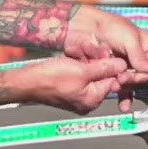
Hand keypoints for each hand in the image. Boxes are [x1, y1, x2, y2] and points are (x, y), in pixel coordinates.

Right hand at [15, 55, 129, 113]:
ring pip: (89, 72)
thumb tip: (122, 66)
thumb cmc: (49, 79)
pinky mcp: (68, 87)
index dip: (111, 64)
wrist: (25, 82)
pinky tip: (71, 54)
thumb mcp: (81, 71)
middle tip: (91, 47)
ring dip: (85, 58)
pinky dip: (76, 62)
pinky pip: (78, 73)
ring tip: (77, 49)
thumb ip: (104, 68)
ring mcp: (77, 94)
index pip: (112, 81)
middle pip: (100, 76)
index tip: (107, 51)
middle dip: (96, 59)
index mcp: (92, 100)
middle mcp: (86, 100)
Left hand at [64, 5, 147, 111]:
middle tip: (123, 77)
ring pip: (133, 83)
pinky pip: (124, 88)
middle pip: (145, 76)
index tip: (141, 73)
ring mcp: (128, 66)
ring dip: (127, 87)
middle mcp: (140, 58)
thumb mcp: (129, 36)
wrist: (85, 28)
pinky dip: (124, 97)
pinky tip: (123, 103)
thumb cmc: (108, 25)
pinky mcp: (116, 73)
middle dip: (134, 79)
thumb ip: (139, 54)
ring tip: (117, 86)